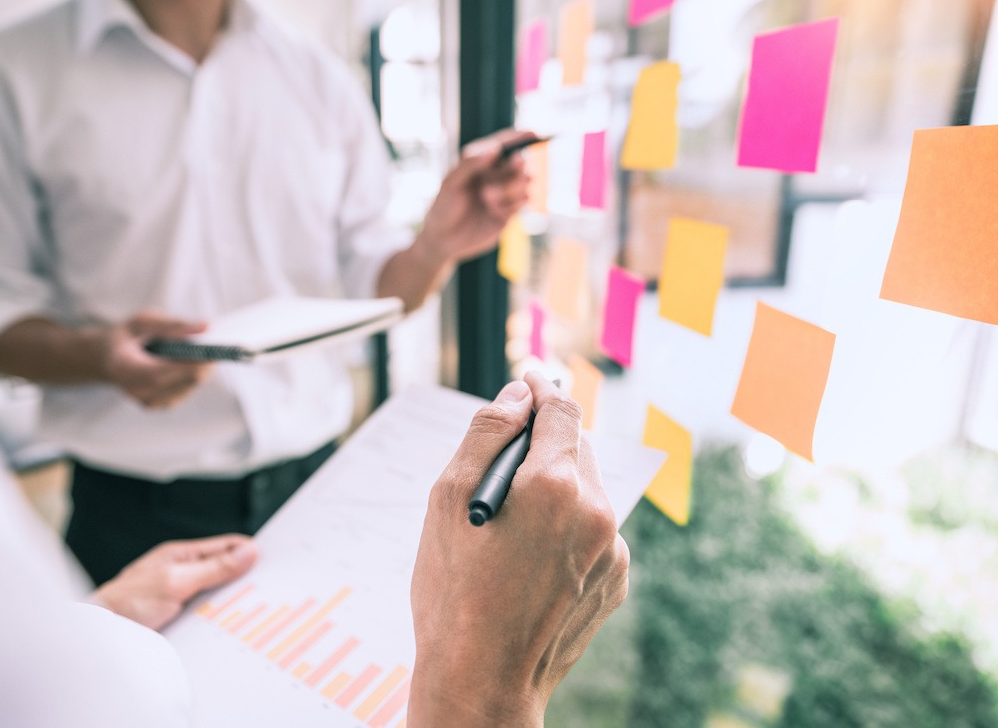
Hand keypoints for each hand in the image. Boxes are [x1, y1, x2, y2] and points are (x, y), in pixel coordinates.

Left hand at [92, 534, 258, 630]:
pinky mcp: (179, 616)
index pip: (226, 546)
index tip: (273, 560)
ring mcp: (181, 594)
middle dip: (246, 577)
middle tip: (270, 586)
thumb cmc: (129, 600)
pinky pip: (208, 613)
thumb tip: (248, 551)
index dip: (250, 551)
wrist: (100, 632)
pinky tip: (231, 625)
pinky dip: (220, 617)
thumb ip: (213, 568)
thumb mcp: (177, 581)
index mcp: (183, 555)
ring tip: (255, 607)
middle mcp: (184, 572)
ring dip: (233, 600)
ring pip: (218, 593)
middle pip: (225, 570)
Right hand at [102, 310, 213, 408]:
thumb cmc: (126, 337)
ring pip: (190, 386)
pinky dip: (193, 374)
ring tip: (204, 349)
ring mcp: (147, 401)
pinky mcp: (159, 405)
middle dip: (204, 363)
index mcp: (124, 368)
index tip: (214, 348)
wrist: (106, 358)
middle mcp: (136, 390)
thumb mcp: (143, 322)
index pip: (164, 371)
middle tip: (218, 344)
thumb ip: (173, 325)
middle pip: (184, 381)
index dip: (192, 362)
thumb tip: (206, 327)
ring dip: (201, 368)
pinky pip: (186, 390)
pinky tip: (192, 361)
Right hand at [408, 372, 628, 726]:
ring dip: (557, 489)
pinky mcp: (616, 580)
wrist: (483, 682)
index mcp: (554, 485)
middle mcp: (596, 512)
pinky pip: (597, 532)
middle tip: (503, 466)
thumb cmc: (453, 594)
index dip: (540, 389)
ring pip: (587, 491)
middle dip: (544, 444)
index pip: (559, 410)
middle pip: (576, 448)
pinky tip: (531, 560)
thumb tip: (517, 395)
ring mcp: (612, 550)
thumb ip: (486, 435)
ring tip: (511, 528)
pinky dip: (570, 529)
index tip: (527, 381)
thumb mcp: (447, 502)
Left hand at [417, 129, 534, 263]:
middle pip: (519, 163)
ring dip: (510, 188)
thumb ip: (471, 163)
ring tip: (487, 196)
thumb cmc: (443, 207)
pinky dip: (510, 205)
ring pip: (524, 183)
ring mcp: (504, 194)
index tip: (533, 134)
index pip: (504, 144)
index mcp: (481, 163)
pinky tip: (493, 211)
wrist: (443, 240)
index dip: (520, 138)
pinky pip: (521, 203)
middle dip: (517, 164)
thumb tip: (495, 148)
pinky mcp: (509, 213)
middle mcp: (495, 176)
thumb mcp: (451, 183)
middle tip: (516, 162)